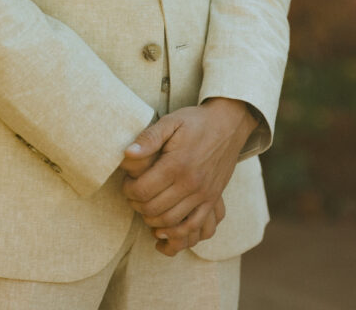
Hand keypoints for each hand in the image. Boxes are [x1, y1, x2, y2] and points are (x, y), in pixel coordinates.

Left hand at [120, 99, 256, 255]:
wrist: (228, 124)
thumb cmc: (196, 122)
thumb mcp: (171, 121)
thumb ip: (148, 138)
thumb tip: (128, 154)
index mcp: (177, 163)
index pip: (142, 190)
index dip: (128, 190)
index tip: (127, 182)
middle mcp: (191, 183)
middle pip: (153, 209)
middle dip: (136, 205)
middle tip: (133, 195)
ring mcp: (204, 194)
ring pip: (170, 221)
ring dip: (152, 220)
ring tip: (145, 207)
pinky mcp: (212, 199)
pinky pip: (193, 226)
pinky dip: (176, 233)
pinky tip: (163, 228)